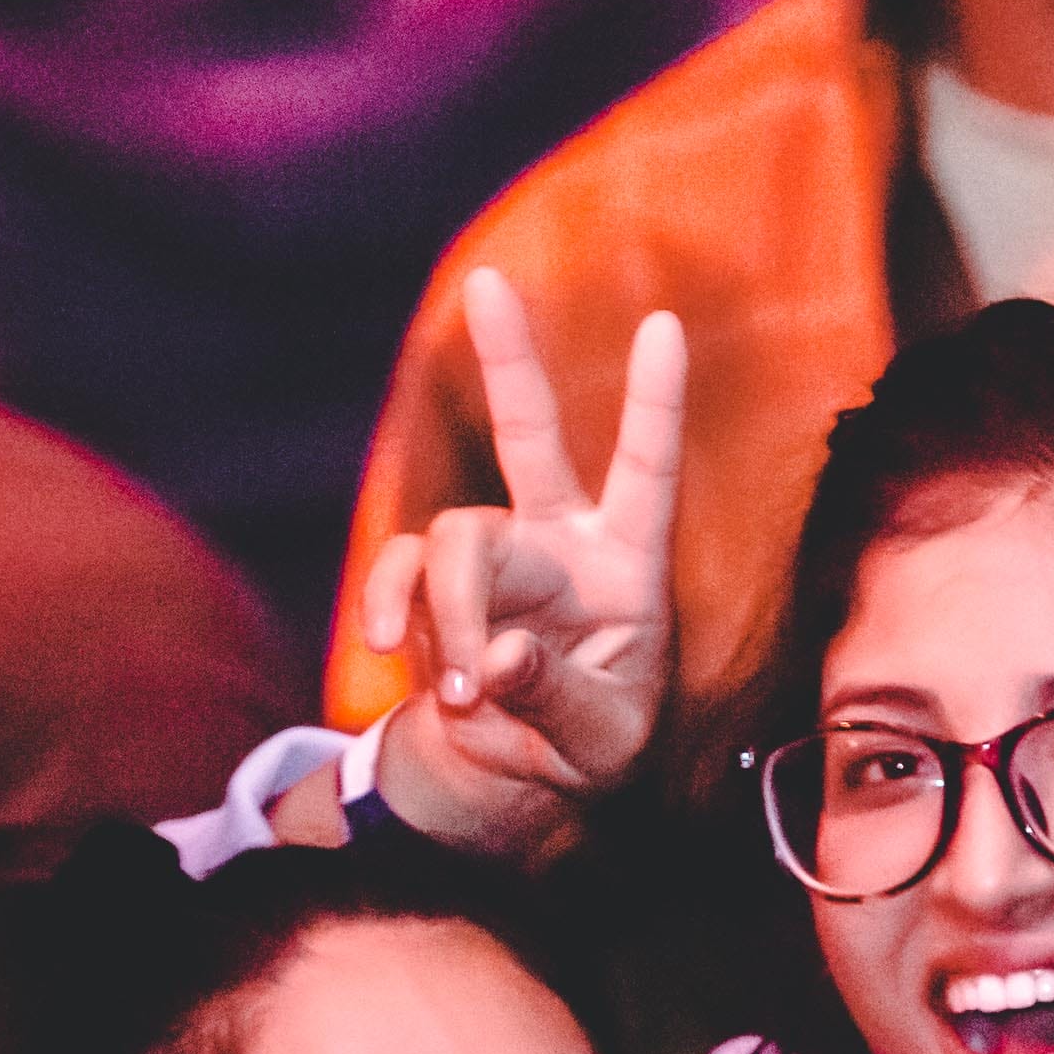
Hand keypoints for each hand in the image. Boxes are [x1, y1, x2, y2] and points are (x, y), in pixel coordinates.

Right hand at [354, 271, 686, 857]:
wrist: (514, 771)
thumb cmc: (586, 746)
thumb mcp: (603, 744)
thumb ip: (558, 701)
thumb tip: (499, 658)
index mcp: (629, 565)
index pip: (648, 471)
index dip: (654, 402)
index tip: (664, 326)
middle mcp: (562, 540)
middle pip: (530, 436)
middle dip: (509, 359)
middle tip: (489, 282)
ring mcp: (494, 555)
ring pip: (455, 539)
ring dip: (452, 617)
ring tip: (466, 693)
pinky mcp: (432, 582)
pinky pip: (400, 569)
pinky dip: (390, 609)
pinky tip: (389, 652)